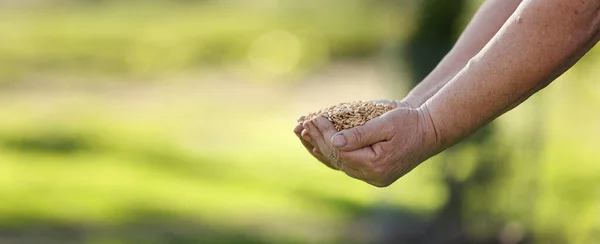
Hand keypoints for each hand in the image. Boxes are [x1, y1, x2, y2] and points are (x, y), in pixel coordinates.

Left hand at [293, 99, 416, 170]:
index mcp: (376, 165)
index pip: (341, 151)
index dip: (324, 135)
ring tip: (303, 135)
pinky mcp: (373, 174)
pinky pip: (346, 166)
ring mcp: (373, 178)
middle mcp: (373, 177)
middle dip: (318, 140)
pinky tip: (316, 148)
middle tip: (303, 124)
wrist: (429, 131)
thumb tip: (334, 141)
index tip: (313, 118)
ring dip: (320, 149)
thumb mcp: (385, 123)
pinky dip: (331, 156)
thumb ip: (360, 134)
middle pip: (337, 159)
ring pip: (339, 164)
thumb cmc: (409, 123)